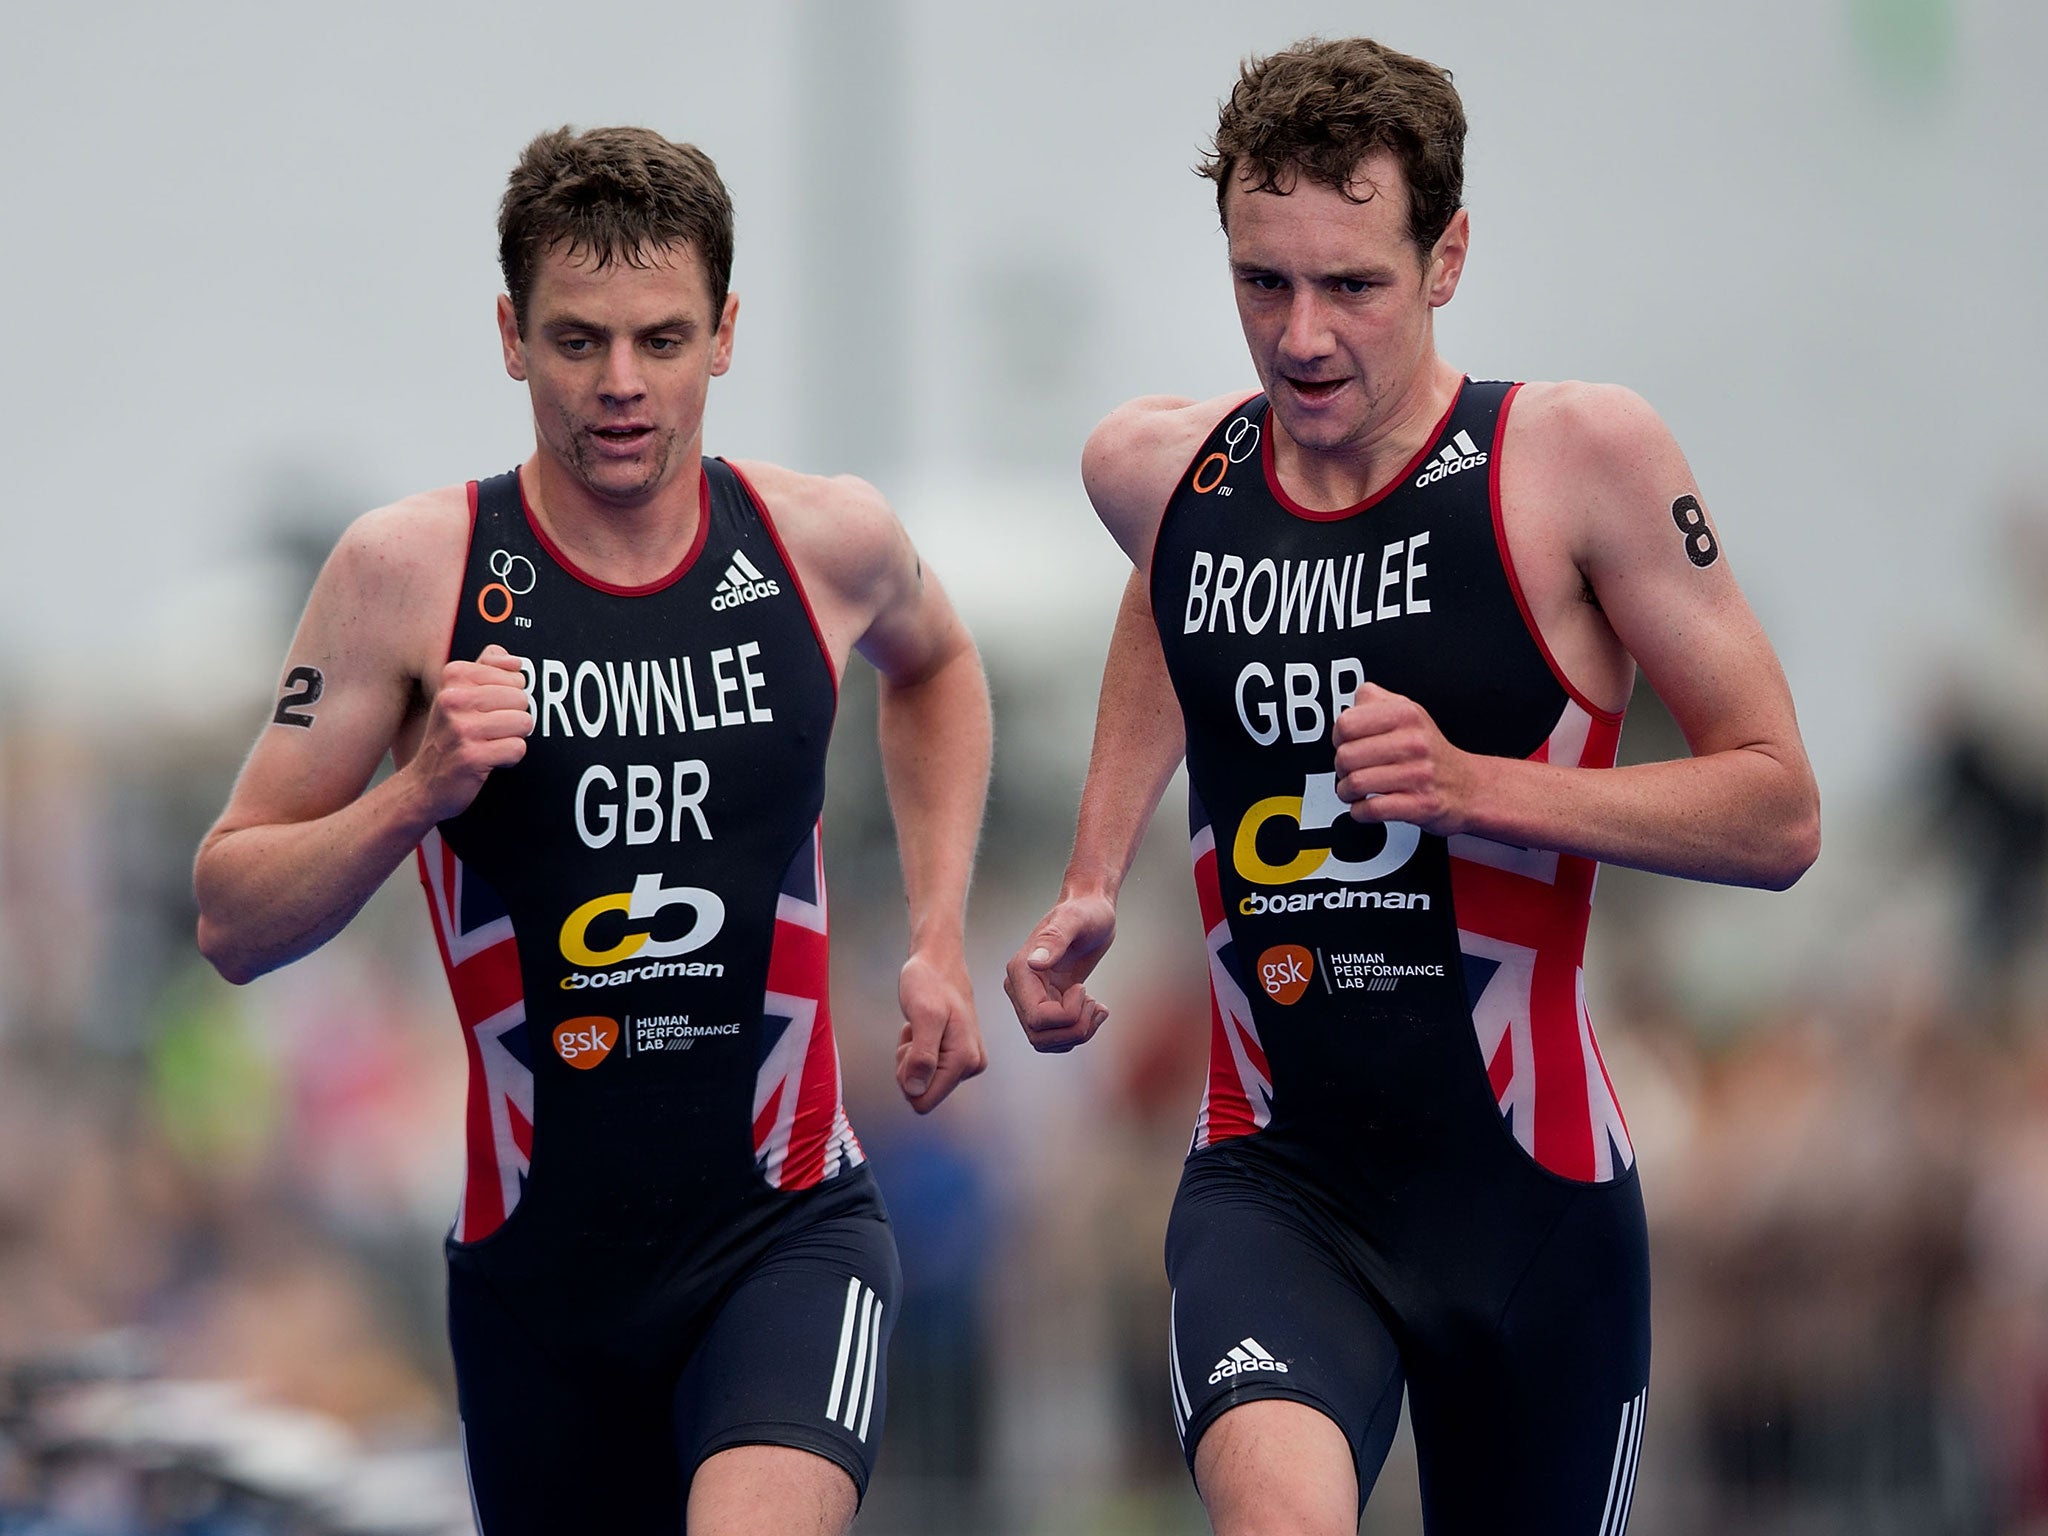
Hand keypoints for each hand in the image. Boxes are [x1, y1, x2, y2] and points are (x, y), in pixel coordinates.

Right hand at [408, 644, 533, 822]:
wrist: (424, 783)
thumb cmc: (448, 736)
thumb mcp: (459, 694)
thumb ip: (487, 669)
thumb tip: (514, 661)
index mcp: (453, 676)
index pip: (514, 675)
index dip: (509, 696)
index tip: (486, 710)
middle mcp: (454, 698)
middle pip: (522, 698)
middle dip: (513, 718)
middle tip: (488, 730)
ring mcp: (462, 727)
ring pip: (524, 722)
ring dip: (512, 738)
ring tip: (488, 743)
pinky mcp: (472, 755)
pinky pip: (518, 748)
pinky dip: (510, 758)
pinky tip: (489, 759)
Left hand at [896, 949, 985, 1113]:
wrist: (940, 963)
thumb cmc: (929, 984)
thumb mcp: (922, 1016)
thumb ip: (922, 1056)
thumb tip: (916, 1092)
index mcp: (965, 1060)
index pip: (923, 1100)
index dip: (907, 1076)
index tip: (912, 1044)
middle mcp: (972, 1066)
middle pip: (922, 1092)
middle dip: (909, 1065)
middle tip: (915, 1032)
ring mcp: (967, 1061)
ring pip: (922, 1081)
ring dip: (913, 1055)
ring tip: (920, 1027)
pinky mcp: (960, 1056)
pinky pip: (927, 1068)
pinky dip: (918, 1048)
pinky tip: (924, 1027)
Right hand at [1003, 892, 1115, 1052]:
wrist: (1090, 909)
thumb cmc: (1085, 911)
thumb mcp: (1075, 920)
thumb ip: (1054, 939)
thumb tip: (1034, 964)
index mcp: (1020, 971)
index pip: (1037, 1018)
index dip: (1066, 1016)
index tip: (1083, 989)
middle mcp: (1020, 988)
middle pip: (1040, 1036)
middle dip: (1075, 1029)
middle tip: (1095, 1004)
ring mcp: (1032, 998)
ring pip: (1046, 1042)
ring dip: (1078, 1034)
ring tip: (1097, 1007)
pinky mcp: (1047, 1003)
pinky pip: (1056, 1036)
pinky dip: (1079, 1032)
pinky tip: (1095, 1008)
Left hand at [1333, 683, 1475, 834]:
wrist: (1467, 786)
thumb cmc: (1430, 752)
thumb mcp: (1409, 712)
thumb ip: (1376, 701)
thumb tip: (1352, 704)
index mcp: (1405, 714)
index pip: (1346, 724)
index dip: (1338, 738)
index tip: (1345, 745)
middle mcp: (1413, 742)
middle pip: (1346, 756)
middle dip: (1340, 769)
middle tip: (1350, 771)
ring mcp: (1418, 774)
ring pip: (1355, 784)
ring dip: (1347, 792)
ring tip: (1355, 790)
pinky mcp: (1420, 804)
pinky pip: (1372, 809)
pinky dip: (1360, 811)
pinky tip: (1366, 805)